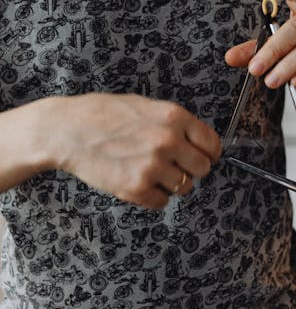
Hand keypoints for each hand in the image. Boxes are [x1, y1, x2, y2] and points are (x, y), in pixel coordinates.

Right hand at [50, 93, 221, 207]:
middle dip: (190, 169)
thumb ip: (176, 124)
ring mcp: (152, 166)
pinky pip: (162, 202)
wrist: (69, 130)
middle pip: (203, 169)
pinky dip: (153, 196)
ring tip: (149, 170)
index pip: (213, 145)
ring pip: (184, 188)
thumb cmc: (105, 114)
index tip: (203, 157)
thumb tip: (200, 143)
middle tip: (173, 165)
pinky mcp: (136, 188)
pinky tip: (138, 180)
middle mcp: (168, 141)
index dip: (209, 154)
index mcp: (174, 117)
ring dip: (171, 183)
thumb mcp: (148, 106)